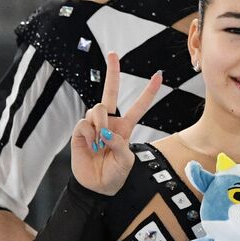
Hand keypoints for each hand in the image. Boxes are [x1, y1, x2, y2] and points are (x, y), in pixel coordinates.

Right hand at [71, 53, 161, 195]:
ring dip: (100, 124)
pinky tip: (91, 145)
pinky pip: (84, 123)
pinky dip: (89, 134)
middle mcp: (109, 122)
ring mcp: (94, 125)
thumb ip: (119, 145)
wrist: (97, 187)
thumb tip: (107, 132)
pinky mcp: (80, 131)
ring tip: (100, 144)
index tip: (159, 75)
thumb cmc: (115, 174)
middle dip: (112, 72)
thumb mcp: (126, 161)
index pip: (139, 106)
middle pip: (110, 92)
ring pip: (97, 108)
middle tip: (113, 53)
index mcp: (125, 127)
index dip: (148, 92)